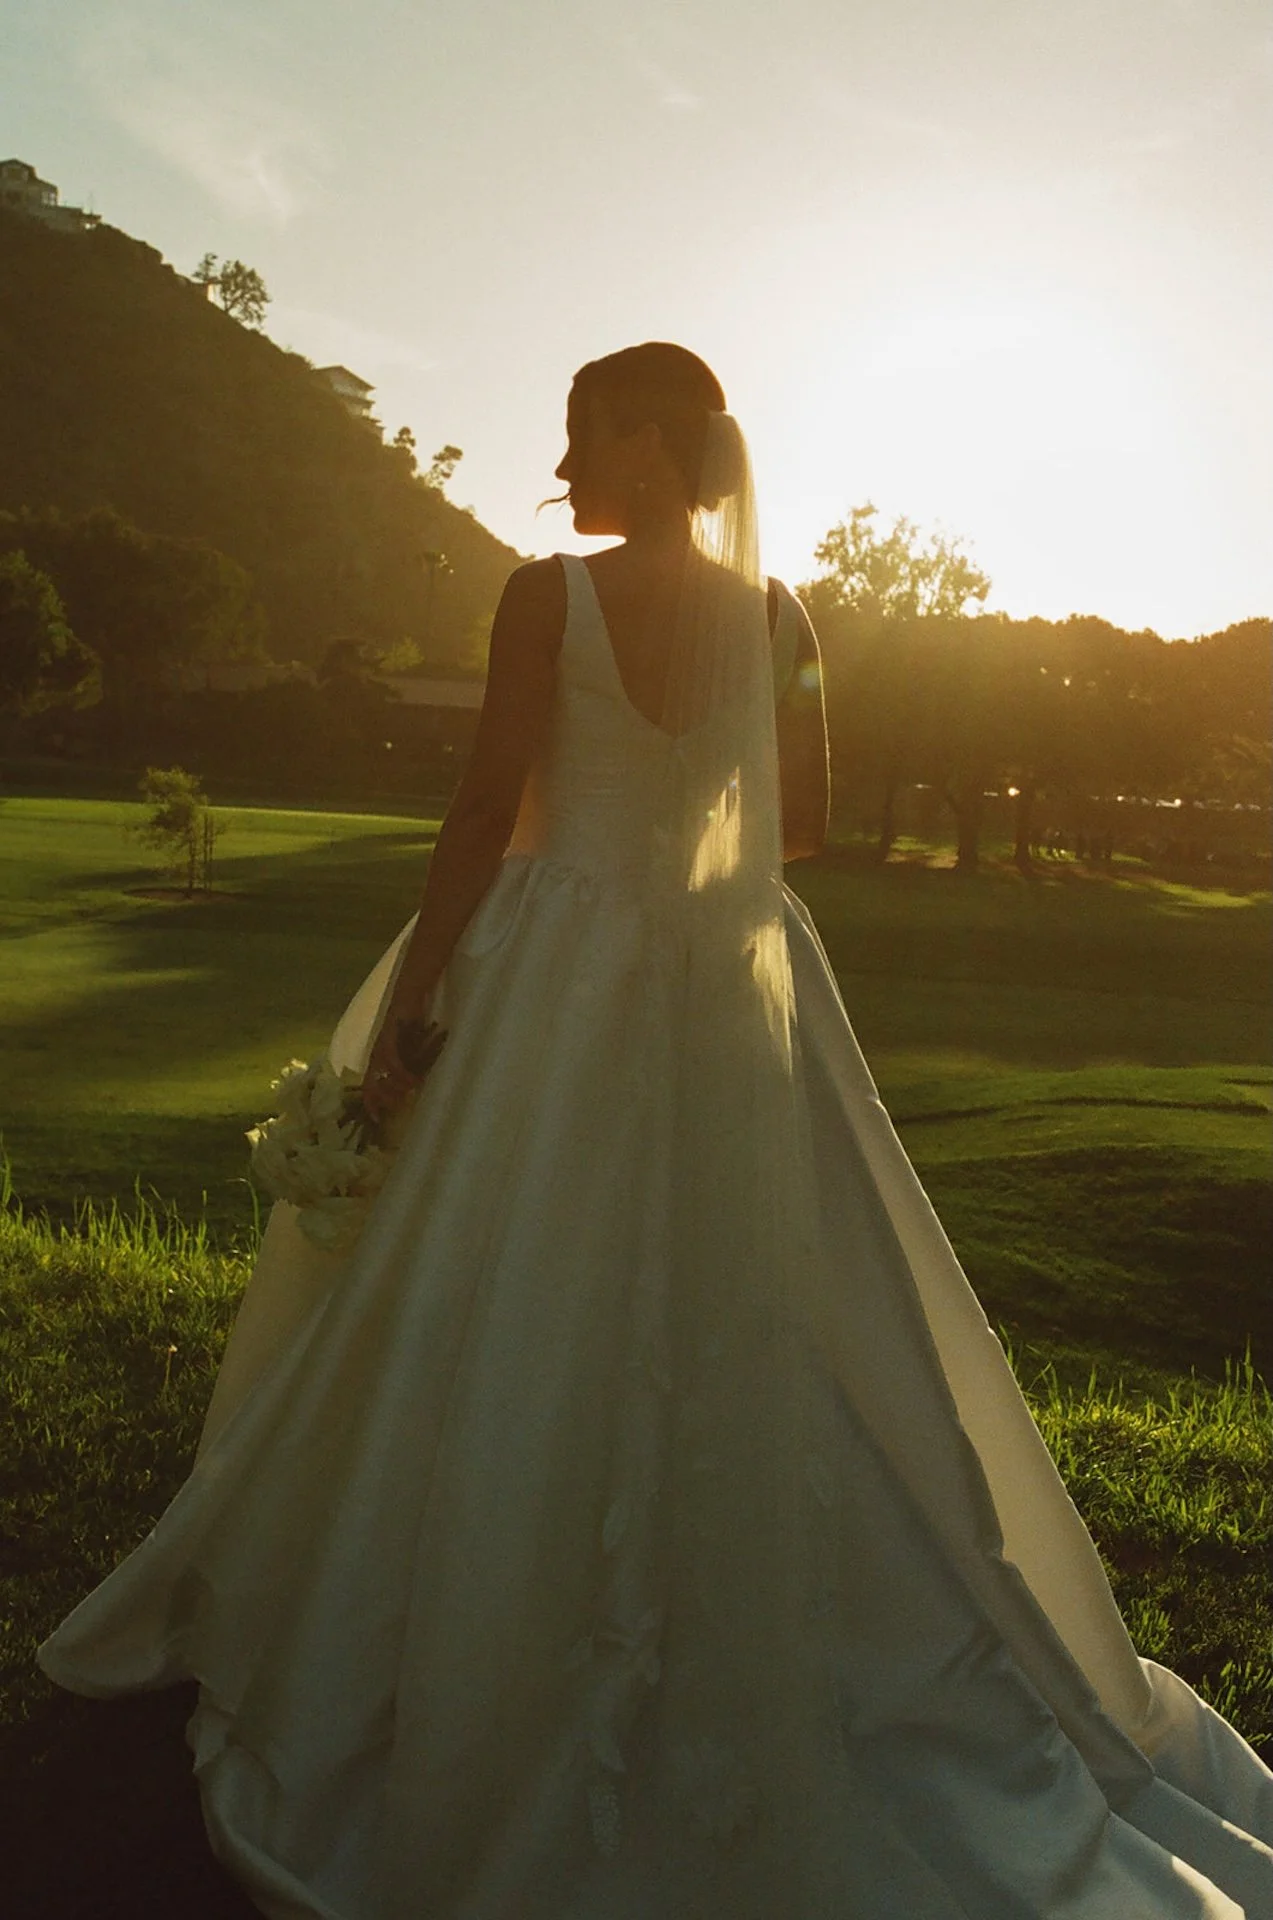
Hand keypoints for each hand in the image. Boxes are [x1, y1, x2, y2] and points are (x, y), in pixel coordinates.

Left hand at [363, 998, 446, 1123]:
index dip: (371, 1105)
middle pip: (369, 1087)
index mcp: (377, 1059)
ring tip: (410, 1091)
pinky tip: (413, 1079)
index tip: (378, 1120)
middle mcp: (374, 1055)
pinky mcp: (387, 1039)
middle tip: (399, 1105)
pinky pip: (392, 1063)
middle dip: (382, 1100)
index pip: (368, 1087)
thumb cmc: (411, 1023)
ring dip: (395, 1088)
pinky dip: (401, 1074)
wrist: (409, 997)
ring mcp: (379, 1047)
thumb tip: (414, 1087)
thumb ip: (409, 1065)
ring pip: (380, 1077)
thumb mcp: (410, 1050)